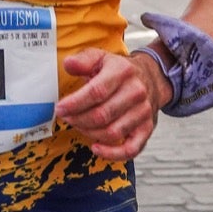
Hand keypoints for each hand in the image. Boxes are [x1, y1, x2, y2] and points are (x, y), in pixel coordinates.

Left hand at [55, 48, 171, 160]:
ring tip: (78, 125)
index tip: (60, 109)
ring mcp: (143, 112)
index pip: (96, 92)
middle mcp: (136, 92)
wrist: (152, 77)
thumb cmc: (120, 71)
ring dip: (89, 133)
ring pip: (112, 132)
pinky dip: (111, 153)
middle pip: (102, 115)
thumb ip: (83, 60)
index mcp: (122, 71)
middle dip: (78, 119)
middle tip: (67, 117)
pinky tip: (96, 148)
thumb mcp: (101, 58)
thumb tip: (68, 64)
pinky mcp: (146, 128)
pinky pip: (130, 149)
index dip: (75, 103)